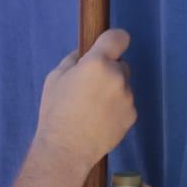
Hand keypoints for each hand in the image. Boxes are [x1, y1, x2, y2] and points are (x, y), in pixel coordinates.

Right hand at [33, 29, 136, 173]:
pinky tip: (99, 120)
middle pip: (121, 64)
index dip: (113, 40)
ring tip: (92, 109)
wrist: (66, 149)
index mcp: (97, 63)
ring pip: (123, 86)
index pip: (118, 37)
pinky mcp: (132, 115)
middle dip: (109, 71)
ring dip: (112, 91)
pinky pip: (125, 104)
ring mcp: (128, 97)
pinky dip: (116, 108)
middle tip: (89, 88)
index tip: (108, 47)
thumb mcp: (54, 78)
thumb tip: (84, 55)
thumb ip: (73, 61)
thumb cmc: (55, 111)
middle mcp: (117, 77)